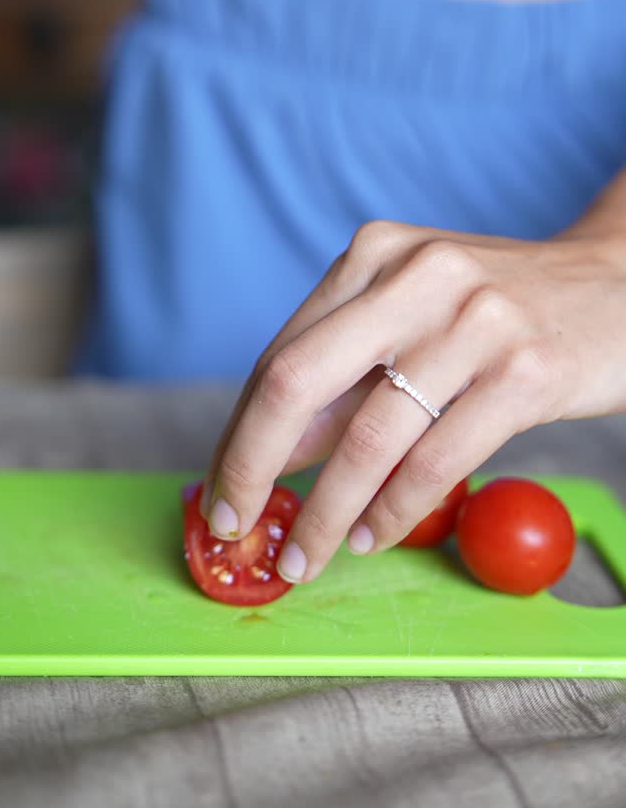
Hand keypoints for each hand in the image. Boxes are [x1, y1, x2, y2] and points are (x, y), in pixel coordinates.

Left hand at [201, 219, 625, 583]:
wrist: (618, 287)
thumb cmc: (500, 310)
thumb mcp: (414, 317)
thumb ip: (347, 374)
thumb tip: (268, 456)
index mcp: (375, 253)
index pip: (282, 354)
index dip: (242, 431)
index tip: (221, 488)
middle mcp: (416, 276)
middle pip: (299, 382)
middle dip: (251, 466)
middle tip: (232, 527)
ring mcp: (474, 321)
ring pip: (369, 437)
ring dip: (326, 512)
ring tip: (308, 554)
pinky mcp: (525, 371)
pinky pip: (437, 461)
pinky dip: (394, 511)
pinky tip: (373, 534)